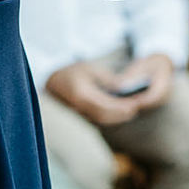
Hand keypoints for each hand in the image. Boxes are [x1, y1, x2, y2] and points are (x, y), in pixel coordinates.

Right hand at [46, 54, 173, 125]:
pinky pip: (96, 119)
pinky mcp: (79, 116)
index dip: (119, 107)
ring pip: (100, 120)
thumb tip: (123, 88)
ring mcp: (77, 113)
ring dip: (116, 117)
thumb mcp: (91, 69)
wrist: (54, 81)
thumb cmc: (74, 72)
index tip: (133, 105)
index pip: (104, 105)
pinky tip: (119, 112)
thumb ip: (107, 80)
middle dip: (120, 114)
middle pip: (103, 116)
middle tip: (135, 109)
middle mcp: (78, 107)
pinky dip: (109, 117)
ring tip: (130, 110)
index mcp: (80, 94)